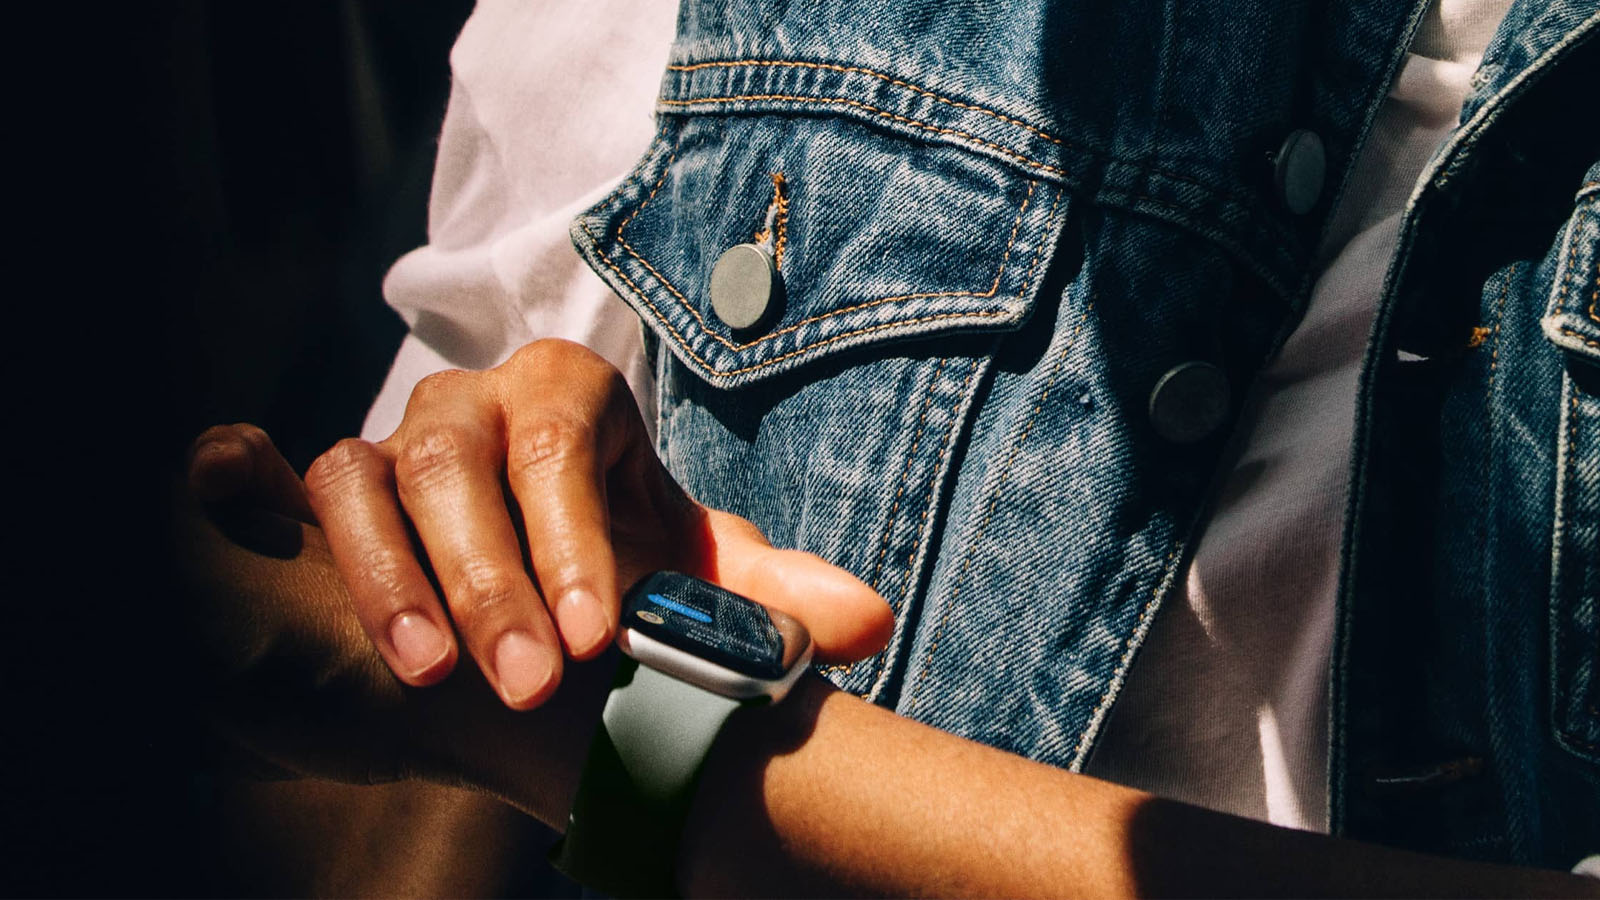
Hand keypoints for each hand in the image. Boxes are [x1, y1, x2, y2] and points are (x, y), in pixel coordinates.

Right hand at [304, 339, 891, 709]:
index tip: (598, 637)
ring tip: (418, 673)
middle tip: (530, 683)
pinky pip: (271, 473)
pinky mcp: (321, 479)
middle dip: (488, 578)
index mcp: (567, 396)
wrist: (541, 557)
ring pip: (361, 477)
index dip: (572, 541)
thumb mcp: (690, 576)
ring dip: (383, 574)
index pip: (559, 451)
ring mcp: (390, 437)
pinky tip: (244, 513)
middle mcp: (471, 403)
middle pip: (456, 464)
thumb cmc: (618, 559)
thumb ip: (768, 597)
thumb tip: (868, 625)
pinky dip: (246, 487)